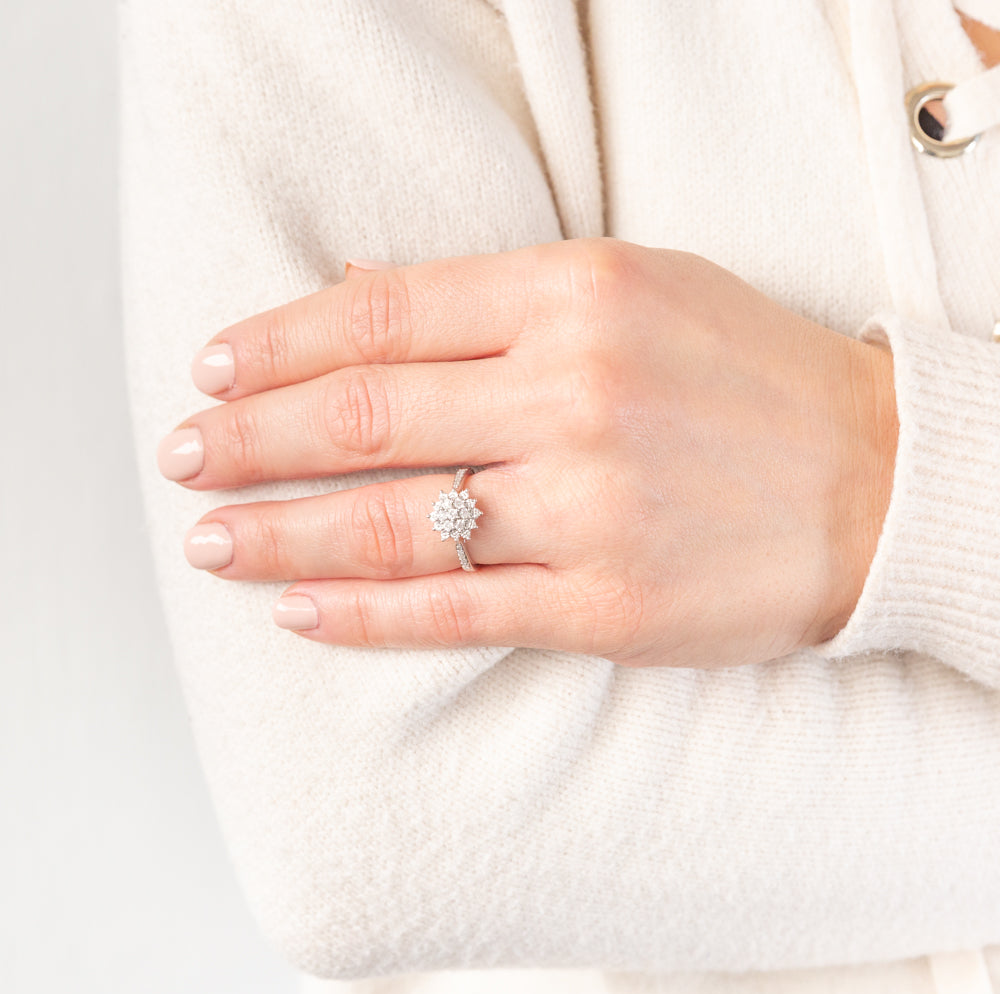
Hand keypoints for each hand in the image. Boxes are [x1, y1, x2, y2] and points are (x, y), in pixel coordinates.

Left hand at [157, 238, 897, 668]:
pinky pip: (456, 609)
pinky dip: (363, 615)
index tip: (213, 366)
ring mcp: (588, 506)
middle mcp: (573, 394)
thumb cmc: (749, 376)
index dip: (278, 342)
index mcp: (576, 296)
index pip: (381, 314)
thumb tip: (358, 296)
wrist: (875, 481)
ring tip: (211, 540)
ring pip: (390, 524)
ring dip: (281, 535)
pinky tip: (299, 613)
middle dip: (249, 438)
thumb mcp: (636, 288)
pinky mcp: (605, 604)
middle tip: (184, 456)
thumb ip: (496, 297)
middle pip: (363, 417)